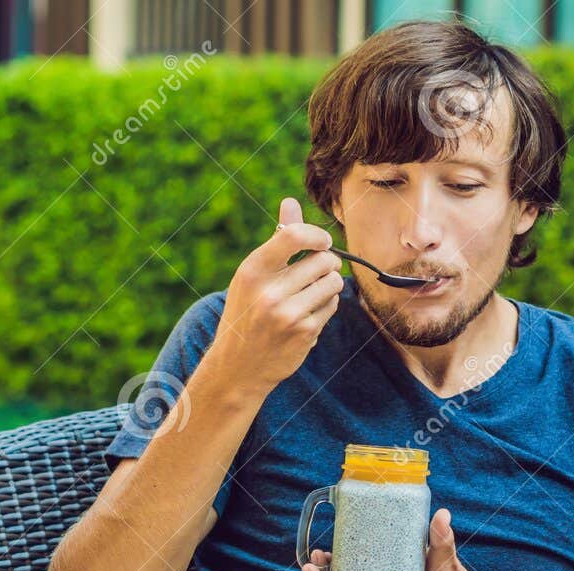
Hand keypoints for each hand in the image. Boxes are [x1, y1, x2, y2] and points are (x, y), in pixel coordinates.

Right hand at [208, 198, 344, 394]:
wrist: (239, 365)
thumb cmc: (247, 311)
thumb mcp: (253, 275)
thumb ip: (277, 241)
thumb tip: (291, 202)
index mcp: (252, 270)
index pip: (294, 237)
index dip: (317, 235)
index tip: (322, 242)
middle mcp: (269, 291)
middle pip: (323, 260)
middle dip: (327, 263)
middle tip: (318, 271)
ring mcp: (289, 313)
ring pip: (333, 282)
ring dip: (330, 284)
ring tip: (312, 292)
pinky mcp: (305, 332)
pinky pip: (332, 305)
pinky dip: (326, 305)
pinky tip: (308, 313)